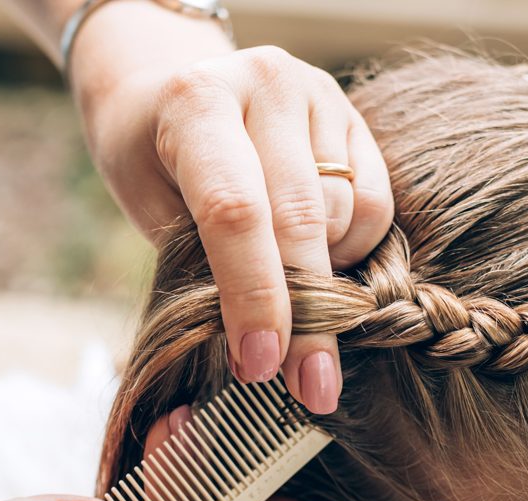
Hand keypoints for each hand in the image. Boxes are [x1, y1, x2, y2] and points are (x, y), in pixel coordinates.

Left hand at [75, 38, 393, 412]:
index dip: (252, 296)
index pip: (234, 211)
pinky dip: (354, 250)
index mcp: (196, 104)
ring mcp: (316, 94)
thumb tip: (251, 365)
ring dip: (329, 283)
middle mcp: (264, 85)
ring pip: (346, 215)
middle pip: (300, 218)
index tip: (260, 366)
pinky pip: (376, 205)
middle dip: (307, 316)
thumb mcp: (151, 212)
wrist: (171, 90)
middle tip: (311, 388)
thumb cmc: (152, 165)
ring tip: (298, 309)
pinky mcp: (353, 115)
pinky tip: (323, 265)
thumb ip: (198, 269)